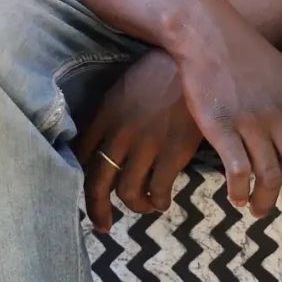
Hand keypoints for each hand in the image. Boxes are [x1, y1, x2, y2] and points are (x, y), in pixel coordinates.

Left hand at [74, 50, 202, 232]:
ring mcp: (147, 143)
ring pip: (128, 192)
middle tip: (103, 224)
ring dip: (135, 206)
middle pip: (97, 182)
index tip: (88, 193)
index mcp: (106, 113)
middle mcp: (120, 132)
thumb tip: (107, 141)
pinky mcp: (173, 151)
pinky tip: (164, 199)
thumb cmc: (164, 70)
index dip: (83, 180)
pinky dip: (159, 201)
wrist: (198, 57)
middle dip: (97, 209)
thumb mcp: (127, 85)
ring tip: (145, 205)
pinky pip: (159, 190)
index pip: (82, 155)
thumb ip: (114, 113)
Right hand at [168, 0, 281, 230]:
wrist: (206, 31)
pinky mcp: (221, 127)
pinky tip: (236, 198)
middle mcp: (281, 116)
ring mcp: (251, 122)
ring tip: (259, 212)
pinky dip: (240, 192)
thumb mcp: (281, 75)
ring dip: (266, 203)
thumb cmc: (242, 52)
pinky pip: (238, 171)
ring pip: (270, 178)